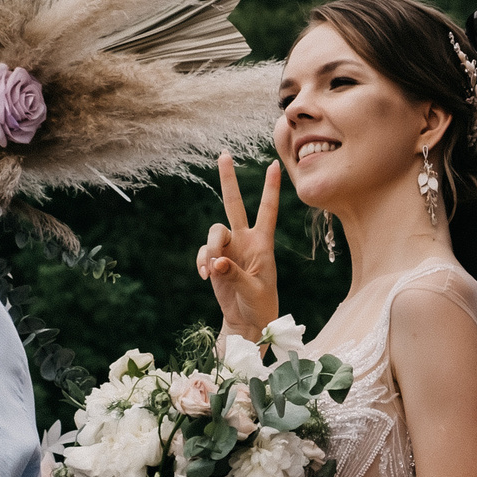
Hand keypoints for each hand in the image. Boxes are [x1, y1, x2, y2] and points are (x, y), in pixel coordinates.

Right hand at [197, 152, 281, 338]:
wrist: (248, 321)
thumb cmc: (261, 306)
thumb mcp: (254, 291)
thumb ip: (236, 275)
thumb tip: (217, 261)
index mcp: (263, 243)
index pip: (268, 210)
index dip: (270, 188)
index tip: (274, 164)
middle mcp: (246, 240)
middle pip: (234, 204)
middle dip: (228, 180)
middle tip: (224, 154)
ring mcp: (229, 249)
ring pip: (215, 231)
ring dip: (211, 248)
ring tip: (212, 270)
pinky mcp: (215, 260)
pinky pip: (204, 251)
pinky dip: (203, 261)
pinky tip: (205, 276)